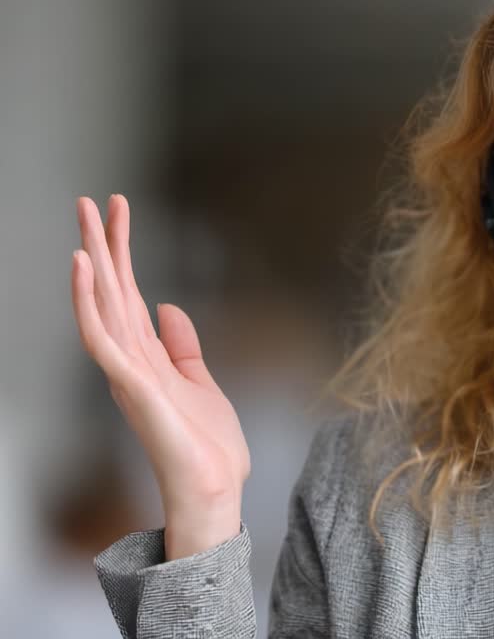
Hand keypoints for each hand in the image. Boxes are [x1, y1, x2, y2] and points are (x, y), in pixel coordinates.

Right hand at [71, 194, 250, 557]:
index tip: (119, 210)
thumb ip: (182, 346)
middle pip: (109, 290)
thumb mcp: (200, 381)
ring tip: (84, 222)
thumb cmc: (206, 446)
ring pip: (100, 305)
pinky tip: (83, 270)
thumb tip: (167, 308)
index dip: (122, 252)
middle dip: (100, 245)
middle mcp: (129, 359)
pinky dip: (87, 302)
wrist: (215, 488)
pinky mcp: (131, 385)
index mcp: (146, 356)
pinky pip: (100, 337)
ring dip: (91, 263)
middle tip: (88, 199)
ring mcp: (126, 371)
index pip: (128, 292)